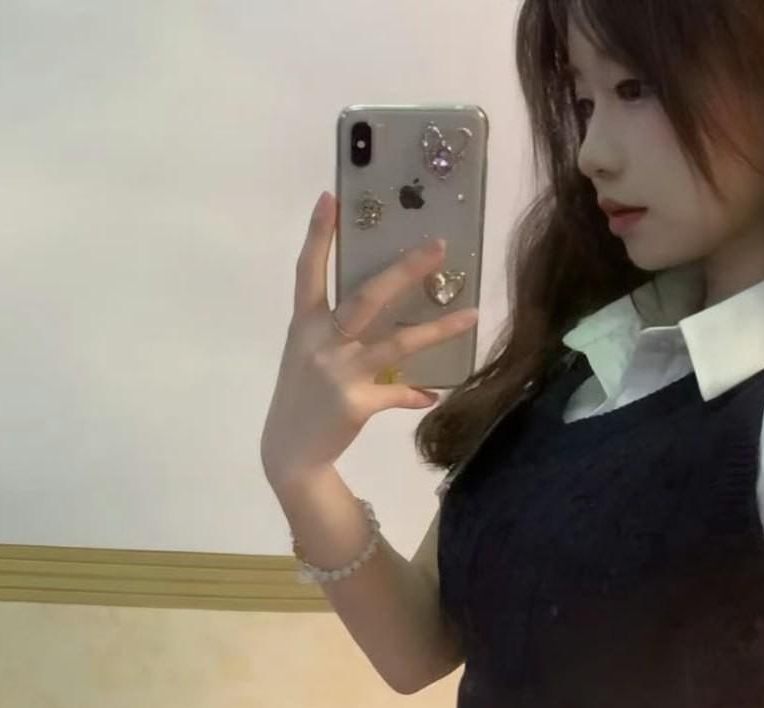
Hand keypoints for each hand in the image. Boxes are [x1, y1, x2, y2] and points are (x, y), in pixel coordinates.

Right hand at [260, 190, 478, 482]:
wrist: (290, 453)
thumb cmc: (302, 398)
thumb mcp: (307, 358)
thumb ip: (337, 335)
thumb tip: (384, 320)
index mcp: (304, 325)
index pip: (308, 271)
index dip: (319, 235)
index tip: (331, 197)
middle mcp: (321, 342)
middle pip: (367, 297)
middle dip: (404, 270)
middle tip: (438, 247)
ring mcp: (339, 372)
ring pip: (397, 342)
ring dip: (438, 329)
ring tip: (472, 316)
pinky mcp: (356, 403)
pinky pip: (398, 393)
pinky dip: (417, 394)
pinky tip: (433, 395)